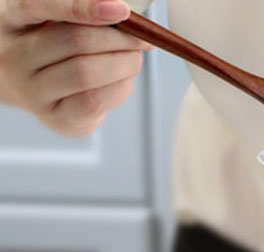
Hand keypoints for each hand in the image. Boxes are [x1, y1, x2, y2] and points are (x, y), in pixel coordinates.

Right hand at [0, 0, 150, 135]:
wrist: (41, 89)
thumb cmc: (58, 45)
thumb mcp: (60, 21)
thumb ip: (86, 13)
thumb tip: (129, 16)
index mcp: (11, 18)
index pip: (37, 4)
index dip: (81, 6)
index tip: (122, 10)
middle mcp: (13, 56)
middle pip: (76, 41)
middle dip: (120, 39)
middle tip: (142, 39)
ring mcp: (30, 92)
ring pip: (87, 73)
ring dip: (124, 64)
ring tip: (133, 59)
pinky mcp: (55, 119)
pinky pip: (95, 100)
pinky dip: (120, 87)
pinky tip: (120, 81)